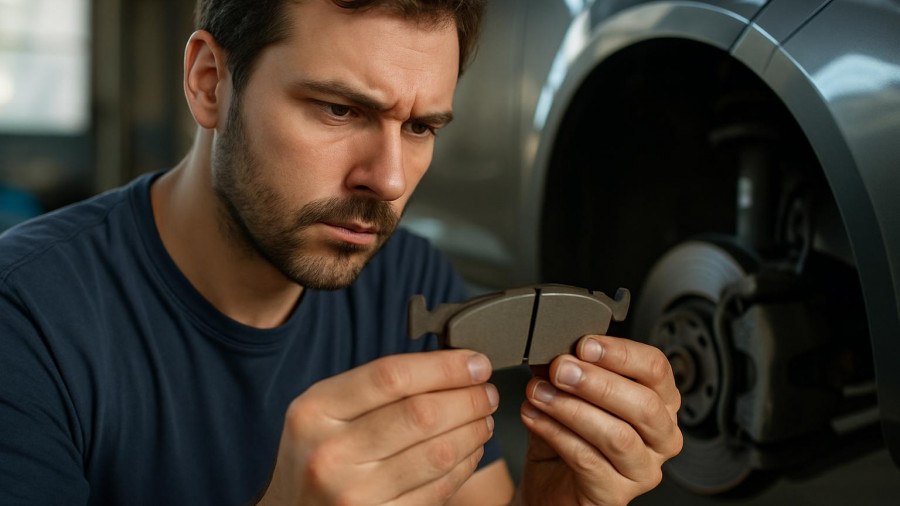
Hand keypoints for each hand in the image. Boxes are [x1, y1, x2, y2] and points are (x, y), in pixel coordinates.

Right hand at [258, 350, 498, 504]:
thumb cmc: (315, 455)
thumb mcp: (323, 411)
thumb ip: (373, 388)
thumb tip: (449, 365)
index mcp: (315, 411)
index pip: (392, 376)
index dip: (444, 367)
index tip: (475, 363)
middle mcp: (330, 454)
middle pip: (422, 414)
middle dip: (468, 399)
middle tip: (486, 392)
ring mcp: (354, 495)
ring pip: (438, 453)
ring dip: (474, 431)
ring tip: (483, 419)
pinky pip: (438, 490)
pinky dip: (464, 466)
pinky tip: (469, 451)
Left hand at [518, 335, 682, 505]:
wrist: (551, 486)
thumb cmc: (570, 438)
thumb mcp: (569, 395)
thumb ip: (568, 371)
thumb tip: (553, 347)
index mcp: (660, 402)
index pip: (656, 369)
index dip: (621, 353)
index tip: (585, 345)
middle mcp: (661, 436)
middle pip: (644, 404)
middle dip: (596, 382)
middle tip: (560, 369)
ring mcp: (642, 469)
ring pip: (617, 436)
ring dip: (572, 408)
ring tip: (539, 393)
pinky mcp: (616, 494)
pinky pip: (588, 460)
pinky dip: (556, 434)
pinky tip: (534, 418)